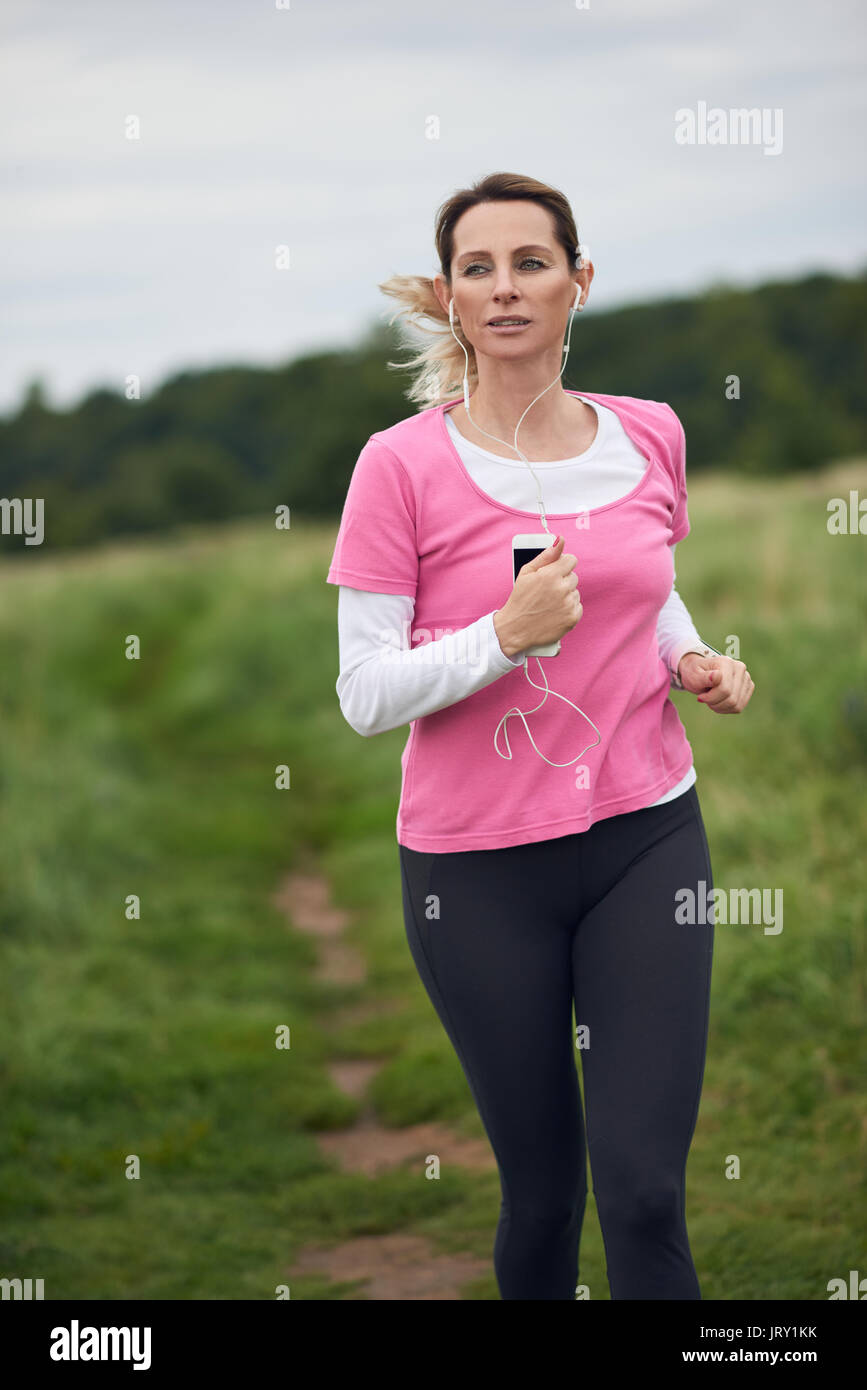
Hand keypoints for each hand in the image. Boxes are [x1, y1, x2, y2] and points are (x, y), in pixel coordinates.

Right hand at [494, 535, 581, 657]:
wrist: (515, 629)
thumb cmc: (519, 599)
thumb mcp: (526, 573)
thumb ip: (546, 555)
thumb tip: (561, 540)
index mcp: (550, 574)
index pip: (571, 560)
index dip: (562, 565)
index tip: (554, 573)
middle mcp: (561, 588)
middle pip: (573, 576)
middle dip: (562, 581)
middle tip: (546, 591)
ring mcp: (568, 604)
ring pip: (575, 592)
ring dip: (565, 595)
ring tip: (549, 603)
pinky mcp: (572, 618)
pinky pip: (577, 606)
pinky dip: (568, 609)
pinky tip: (555, 612)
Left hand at [678, 652, 754, 712]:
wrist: (700, 672)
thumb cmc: (695, 673)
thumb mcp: (693, 676)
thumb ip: (704, 677)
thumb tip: (717, 676)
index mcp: (726, 662)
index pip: (724, 689)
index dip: (710, 698)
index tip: (700, 697)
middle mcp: (740, 668)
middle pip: (731, 699)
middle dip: (715, 703)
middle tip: (705, 698)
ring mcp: (746, 678)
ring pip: (736, 705)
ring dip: (720, 707)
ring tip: (711, 700)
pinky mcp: (748, 687)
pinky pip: (739, 707)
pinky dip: (726, 709)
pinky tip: (718, 702)